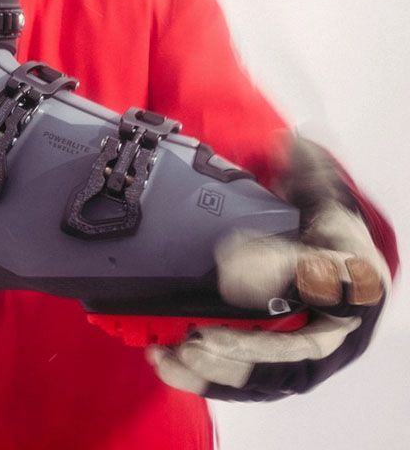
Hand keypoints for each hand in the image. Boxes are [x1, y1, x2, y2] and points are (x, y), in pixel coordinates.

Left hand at [146, 137, 389, 400]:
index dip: (279, 272)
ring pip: (270, 374)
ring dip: (219, 371)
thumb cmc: (327, 228)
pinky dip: (210, 378)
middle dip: (243, 346)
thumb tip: (284, 143)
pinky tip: (169, 363)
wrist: (338, 259)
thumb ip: (306, 170)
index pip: (327, 278)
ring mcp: (313, 350)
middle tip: (195, 337)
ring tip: (172, 356)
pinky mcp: (285, 366)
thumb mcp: (323, 194)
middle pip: (296, 347)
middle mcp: (338, 322)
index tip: (227, 264)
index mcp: (354, 274)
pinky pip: (251, 381)